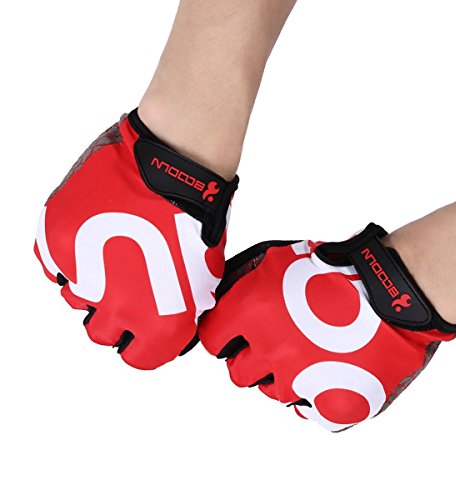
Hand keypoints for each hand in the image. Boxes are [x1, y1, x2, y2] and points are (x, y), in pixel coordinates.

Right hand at [35, 109, 237, 369]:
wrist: (176, 163)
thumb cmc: (197, 216)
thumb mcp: (204, 276)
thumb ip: (177, 312)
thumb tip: (160, 326)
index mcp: (159, 321)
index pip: (139, 358)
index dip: (141, 342)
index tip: (141, 325)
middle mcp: (118, 306)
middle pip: (101, 333)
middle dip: (114, 313)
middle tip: (125, 284)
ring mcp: (82, 272)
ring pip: (76, 297)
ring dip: (91, 281)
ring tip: (113, 247)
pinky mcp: (56, 239)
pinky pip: (55, 264)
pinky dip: (71, 255)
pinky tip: (94, 234)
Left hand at [198, 224, 455, 431]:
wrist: (397, 293)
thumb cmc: (341, 271)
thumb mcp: (282, 261)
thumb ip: (244, 282)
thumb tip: (222, 298)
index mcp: (253, 312)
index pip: (213, 340)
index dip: (224, 337)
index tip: (234, 336)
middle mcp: (271, 350)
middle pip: (238, 373)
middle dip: (251, 359)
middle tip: (275, 344)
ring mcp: (302, 382)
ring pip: (272, 392)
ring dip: (283, 376)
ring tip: (309, 354)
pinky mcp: (334, 406)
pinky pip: (307, 412)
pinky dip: (313, 397)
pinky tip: (326, 375)